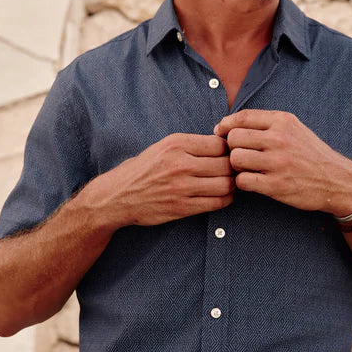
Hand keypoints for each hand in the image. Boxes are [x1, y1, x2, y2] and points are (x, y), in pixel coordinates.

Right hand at [88, 133, 234, 227]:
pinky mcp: (182, 207)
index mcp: (176, 144)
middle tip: (233, 170)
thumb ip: (191, 145)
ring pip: (226, 184)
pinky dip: (225, 199)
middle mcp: (180, 164)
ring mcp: (182, 187)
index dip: (228, 149)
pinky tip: (221, 196)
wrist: (118, 196)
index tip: (227, 154)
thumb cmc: (143, 169)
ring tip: (228, 183)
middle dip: (234, 167)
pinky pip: (217, 203)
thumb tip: (223, 143)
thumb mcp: (163, 147)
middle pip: (226, 164)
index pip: (219, 144)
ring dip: (232, 184)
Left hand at [213, 110, 351, 215]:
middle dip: (231, 148)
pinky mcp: (276, 185)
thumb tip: (229, 124)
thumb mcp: (294, 128)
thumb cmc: (310, 154)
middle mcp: (280, 139)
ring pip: (235, 159)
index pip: (241, 117)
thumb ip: (267, 123)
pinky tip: (252, 182)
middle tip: (240, 155)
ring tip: (246, 168)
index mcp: (283, 121)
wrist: (336, 180)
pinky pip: (243, 181)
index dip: (225, 125)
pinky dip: (243, 183)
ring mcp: (278, 162)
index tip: (220, 133)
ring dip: (236, 166)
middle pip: (234, 138)